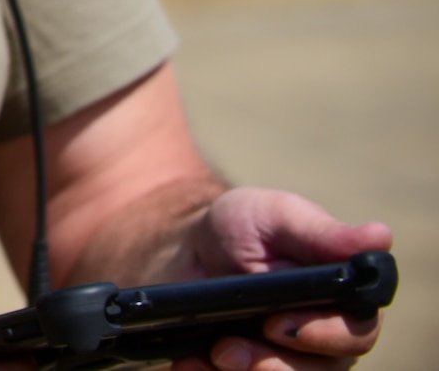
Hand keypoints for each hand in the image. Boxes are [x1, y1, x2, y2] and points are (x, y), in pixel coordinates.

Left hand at [179, 188, 390, 370]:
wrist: (190, 248)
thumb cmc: (246, 226)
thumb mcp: (279, 216)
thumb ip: (323, 233)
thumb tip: (381, 236)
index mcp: (343, 300)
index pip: (356, 332)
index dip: (323, 335)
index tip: (279, 325)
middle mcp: (326, 338)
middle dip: (276, 365)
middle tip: (230, 348)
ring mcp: (291, 359)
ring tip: (213, 353)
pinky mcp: (253, 369)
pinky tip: (190, 364)